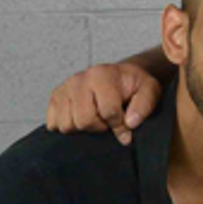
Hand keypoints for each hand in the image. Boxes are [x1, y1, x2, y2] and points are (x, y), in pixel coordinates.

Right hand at [45, 62, 162, 142]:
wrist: (120, 75)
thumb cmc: (134, 85)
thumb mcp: (149, 90)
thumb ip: (144, 106)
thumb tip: (130, 123)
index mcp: (102, 75)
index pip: (107, 112)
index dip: (119, 126)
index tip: (126, 126)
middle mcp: (79, 79)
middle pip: (83, 120)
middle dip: (100, 127)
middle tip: (108, 121)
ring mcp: (65, 88)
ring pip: (67, 125)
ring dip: (83, 128)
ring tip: (95, 118)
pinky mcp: (56, 96)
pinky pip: (53, 123)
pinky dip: (67, 126)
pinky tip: (81, 119)